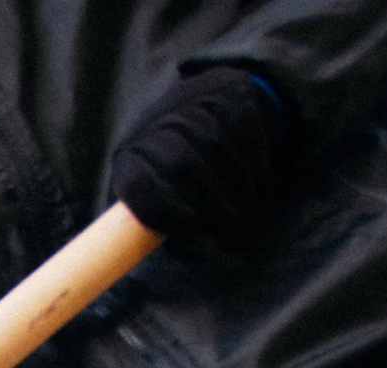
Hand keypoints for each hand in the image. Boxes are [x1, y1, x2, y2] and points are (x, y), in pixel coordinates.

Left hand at [110, 67, 293, 247]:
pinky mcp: (229, 93)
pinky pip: (245, 132)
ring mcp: (192, 102)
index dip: (163, 210)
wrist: (205, 100)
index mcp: (129, 154)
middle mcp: (155, 123)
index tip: (190, 227)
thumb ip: (161, 217)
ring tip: (244, 205)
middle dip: (210, 200)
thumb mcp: (157, 187)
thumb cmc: (177, 163)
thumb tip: (177, 256)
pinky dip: (255, 162)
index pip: (137, 184)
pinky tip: (257, 178)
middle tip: (228, 223)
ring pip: (218, 148)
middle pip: (182, 164)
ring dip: (238, 185)